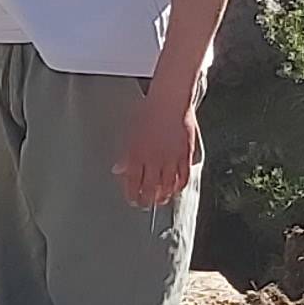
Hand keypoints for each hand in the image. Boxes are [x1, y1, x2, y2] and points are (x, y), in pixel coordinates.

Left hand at [117, 88, 200, 210]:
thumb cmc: (148, 111)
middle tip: (145, 204)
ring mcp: (171, 159)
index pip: (133, 182)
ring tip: (160, 200)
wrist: (169, 100)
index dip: (132, 195)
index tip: (132, 200)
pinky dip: (179, 186)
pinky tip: (176, 189)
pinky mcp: (185, 155)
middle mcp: (154, 160)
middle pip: (149, 188)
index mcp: (137, 154)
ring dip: (162, 196)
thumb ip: (125, 154)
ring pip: (167, 186)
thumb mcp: (130, 132)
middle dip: (146, 200)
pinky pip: (183, 177)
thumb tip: (118, 169)